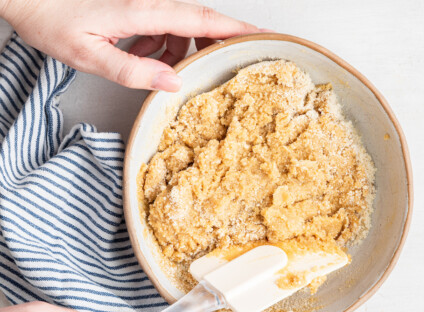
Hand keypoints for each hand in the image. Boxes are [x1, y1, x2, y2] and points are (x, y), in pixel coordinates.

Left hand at [0, 0, 261, 90]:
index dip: (236, 28)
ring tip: (153, 64)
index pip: (202, 18)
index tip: (263, 36)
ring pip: (181, 26)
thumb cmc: (50, 17)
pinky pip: (163, 26)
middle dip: (215, 42)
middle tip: (224, 63)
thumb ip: (133, 70)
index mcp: (144, 10)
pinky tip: (143, 55)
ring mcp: (144, 2)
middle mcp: (149, 2)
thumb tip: (173, 82)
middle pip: (199, 20)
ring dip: (180, 49)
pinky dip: (162, 44)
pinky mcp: (136, 7)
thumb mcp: (89, 54)